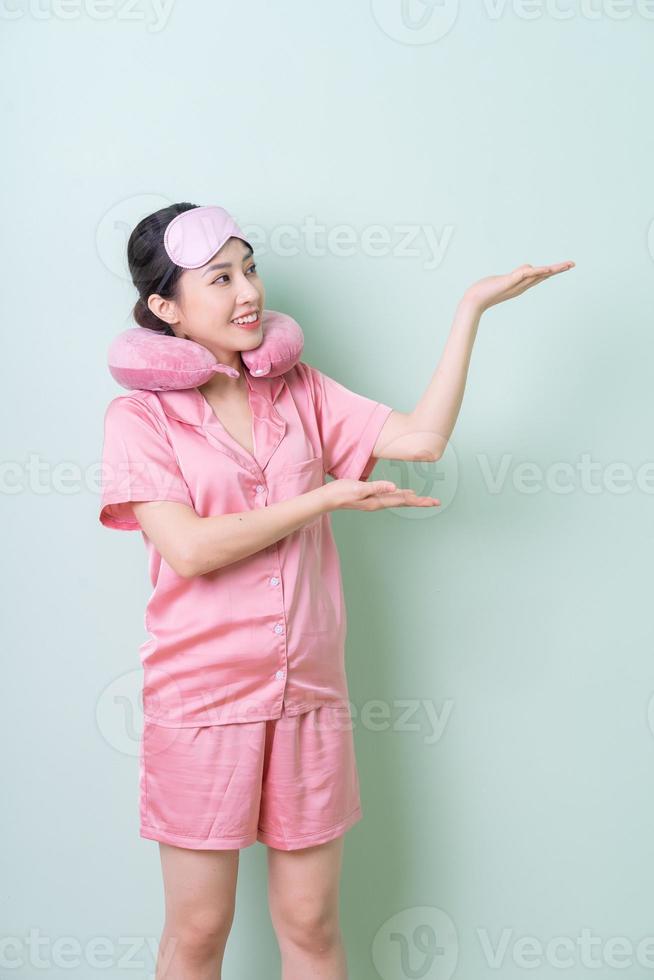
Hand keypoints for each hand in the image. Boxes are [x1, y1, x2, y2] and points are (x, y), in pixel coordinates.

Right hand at [322, 478, 440, 512]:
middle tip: (436, 502)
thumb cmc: (340, 492)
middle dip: (420, 501)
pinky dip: (398, 495)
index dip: (420, 500)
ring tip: (422, 498)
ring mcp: (374, 501)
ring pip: (397, 500)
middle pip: (404, 502)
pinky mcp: (369, 497)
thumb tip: (394, 487)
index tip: (434, 502)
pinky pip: (389, 497)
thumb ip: (376, 487)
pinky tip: (400, 492)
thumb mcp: (358, 488)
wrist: (326, 499)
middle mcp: (378, 502)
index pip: (404, 500)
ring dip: (411, 499)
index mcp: (378, 501)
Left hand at [463, 260, 574, 313]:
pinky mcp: (509, 282)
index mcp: (521, 285)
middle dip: (558, 270)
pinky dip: (535, 271)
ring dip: (552, 269)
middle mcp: (522, 286)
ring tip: (565, 265)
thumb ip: (516, 275)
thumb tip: (529, 268)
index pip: (540, 275)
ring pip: (537, 275)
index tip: (566, 266)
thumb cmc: (485, 291)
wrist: (473, 301)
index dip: (553, 270)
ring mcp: (516, 284)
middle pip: (543, 275)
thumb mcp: (504, 280)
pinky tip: (545, 269)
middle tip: (573, 264)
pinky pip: (524, 275)